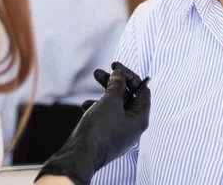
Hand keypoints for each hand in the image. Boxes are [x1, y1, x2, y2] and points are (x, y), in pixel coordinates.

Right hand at [35, 63, 150, 184]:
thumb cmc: (99, 129)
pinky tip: (85, 104)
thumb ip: (117, 84)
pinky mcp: (107, 136)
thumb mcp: (110, 101)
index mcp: (140, 119)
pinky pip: (106, 116)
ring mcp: (120, 132)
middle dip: (114, 81)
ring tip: (92, 83)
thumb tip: (119, 73)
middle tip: (101, 71)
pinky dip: (98, 106)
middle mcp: (133, 126)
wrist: (80, 156)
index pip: (142, 91)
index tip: (116, 66)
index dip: (130, 76)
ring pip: (115, 105)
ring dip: (105, 91)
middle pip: (128, 96)